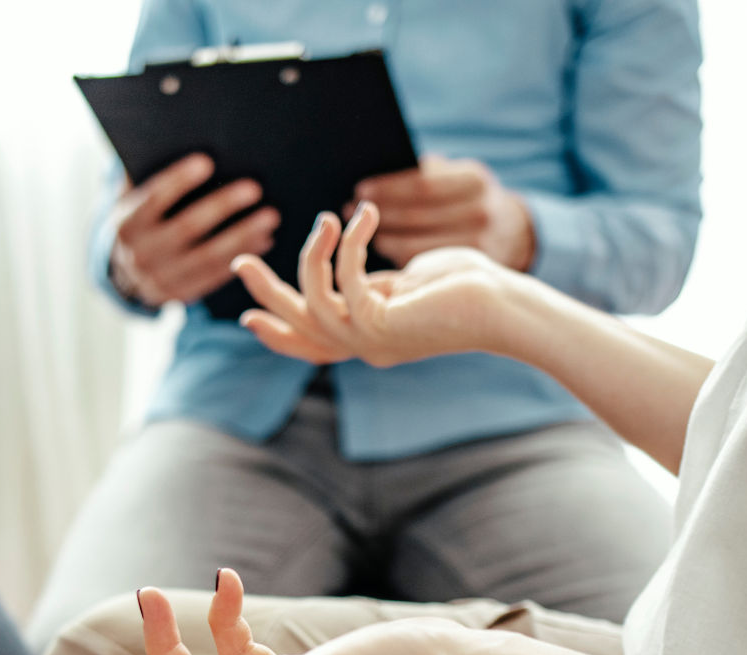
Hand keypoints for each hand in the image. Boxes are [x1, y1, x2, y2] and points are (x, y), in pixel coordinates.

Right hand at [108, 154, 279, 307]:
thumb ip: (142, 174)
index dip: (178, 180)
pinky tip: (263, 240)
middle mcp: (141, 253)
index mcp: (127, 224)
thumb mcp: (128, 200)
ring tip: (270, 217)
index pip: (153, 198)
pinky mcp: (181, 293)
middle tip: (254, 188)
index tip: (206, 161)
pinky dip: (241, 256)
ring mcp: (162, 278)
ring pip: (207, 255)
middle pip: (186, 228)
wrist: (124, 277)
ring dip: (242, 235)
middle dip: (221, 207)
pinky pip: (216, 275)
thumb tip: (159, 136)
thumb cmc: (137, 223)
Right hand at [232, 204, 520, 366]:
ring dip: (308, 257)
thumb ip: (377, 283)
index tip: (250, 319)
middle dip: (265, 294)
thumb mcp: (410, 284)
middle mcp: (364, 347)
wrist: (506, 305)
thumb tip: (353, 270)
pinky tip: (363, 216)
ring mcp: (371, 340)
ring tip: (326, 220)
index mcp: (369, 340)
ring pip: (310, 304)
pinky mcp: (382, 321)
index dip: (277, 334)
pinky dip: (349, 243)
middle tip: (240, 262)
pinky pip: (344, 279)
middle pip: (297, 327)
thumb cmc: (469, 287)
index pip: (310, 345)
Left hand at [351, 154, 534, 269]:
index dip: (388, 188)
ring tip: (356, 233)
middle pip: (416, 216)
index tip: (359, 190)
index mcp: (474, 180)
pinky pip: (422, 265)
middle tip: (347, 210)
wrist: (515, 233)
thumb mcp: (456, 176)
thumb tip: (378, 179)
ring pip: (414, 245)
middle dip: (379, 213)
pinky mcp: (465, 272)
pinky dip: (395, 256)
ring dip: (382, 238)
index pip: (422, 185)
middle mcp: (480, 211)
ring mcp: (477, 244)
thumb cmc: (469, 199)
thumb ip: (426, 173)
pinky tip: (380, 249)